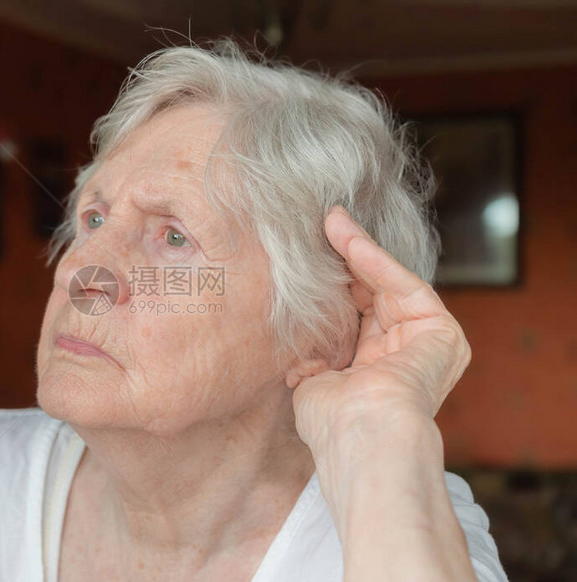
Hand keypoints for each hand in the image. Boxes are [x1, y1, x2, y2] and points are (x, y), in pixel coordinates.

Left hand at [292, 206, 470, 453]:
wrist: (362, 435)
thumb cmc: (333, 423)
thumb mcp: (314, 383)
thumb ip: (314, 361)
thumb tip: (298, 355)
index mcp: (373, 373)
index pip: (355, 317)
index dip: (334, 286)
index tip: (309, 258)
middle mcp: (402, 357)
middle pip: (373, 296)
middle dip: (346, 260)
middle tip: (322, 226)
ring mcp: (425, 345)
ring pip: (388, 285)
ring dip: (359, 251)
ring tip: (332, 222)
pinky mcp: (442, 333)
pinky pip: (404, 287)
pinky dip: (376, 261)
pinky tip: (350, 241)